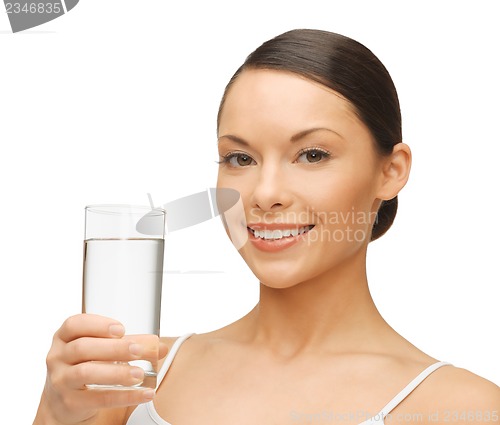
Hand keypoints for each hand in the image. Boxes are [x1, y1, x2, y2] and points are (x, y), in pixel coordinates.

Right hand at [35, 314, 167, 424]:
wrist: (65, 401)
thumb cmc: (88, 366)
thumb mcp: (102, 351)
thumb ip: (130, 344)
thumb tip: (161, 347)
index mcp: (64, 337)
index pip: (74, 324)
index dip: (97, 324)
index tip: (121, 329)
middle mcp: (57, 357)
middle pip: (83, 348)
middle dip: (114, 348)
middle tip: (139, 350)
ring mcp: (61, 380)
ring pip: (86, 373)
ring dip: (117, 372)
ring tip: (140, 374)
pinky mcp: (69, 402)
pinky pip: (97, 399)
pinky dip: (123, 396)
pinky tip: (144, 393)